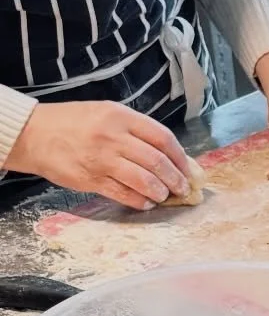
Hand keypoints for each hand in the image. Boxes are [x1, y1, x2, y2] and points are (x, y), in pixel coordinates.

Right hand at [6, 100, 190, 209]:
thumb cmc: (73, 123)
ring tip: (164, 195)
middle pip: (158, 161)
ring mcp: (102, 159)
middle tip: (183, 188)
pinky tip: (146, 202)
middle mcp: (113, 137)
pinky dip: (140, 201)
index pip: (163, 138)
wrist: (32, 134)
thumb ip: (135, 130)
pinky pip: (125, 194)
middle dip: (176, 178)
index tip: (189, 169)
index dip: (182, 157)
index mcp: (120, 116)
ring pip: (144, 180)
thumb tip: (169, 154)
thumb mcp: (106, 113)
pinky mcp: (91, 179)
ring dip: (161, 191)